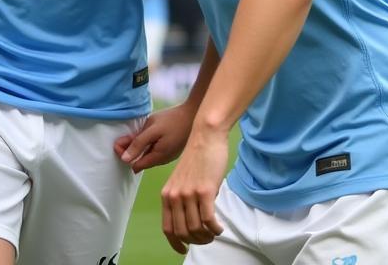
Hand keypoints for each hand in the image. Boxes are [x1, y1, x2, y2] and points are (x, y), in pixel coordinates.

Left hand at [114, 102, 194, 172]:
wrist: (194, 115)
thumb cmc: (172, 120)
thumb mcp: (152, 129)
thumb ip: (138, 143)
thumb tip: (124, 159)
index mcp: (158, 158)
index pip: (135, 166)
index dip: (124, 155)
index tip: (118, 143)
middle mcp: (163, 160)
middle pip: (141, 160)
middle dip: (130, 150)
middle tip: (126, 135)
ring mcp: (168, 156)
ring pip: (148, 155)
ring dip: (139, 146)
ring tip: (138, 132)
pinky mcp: (171, 150)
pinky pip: (155, 150)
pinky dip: (148, 144)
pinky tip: (149, 133)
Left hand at [160, 125, 227, 253]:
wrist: (204, 137)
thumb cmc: (196, 159)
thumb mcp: (182, 181)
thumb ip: (182, 200)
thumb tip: (192, 221)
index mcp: (167, 194)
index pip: (167, 228)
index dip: (176, 243)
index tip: (183, 249)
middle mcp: (175, 196)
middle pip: (183, 233)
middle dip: (196, 241)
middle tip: (207, 237)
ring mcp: (189, 194)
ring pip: (196, 229)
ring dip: (207, 236)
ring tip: (214, 231)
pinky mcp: (204, 191)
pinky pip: (209, 221)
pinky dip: (216, 229)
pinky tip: (220, 227)